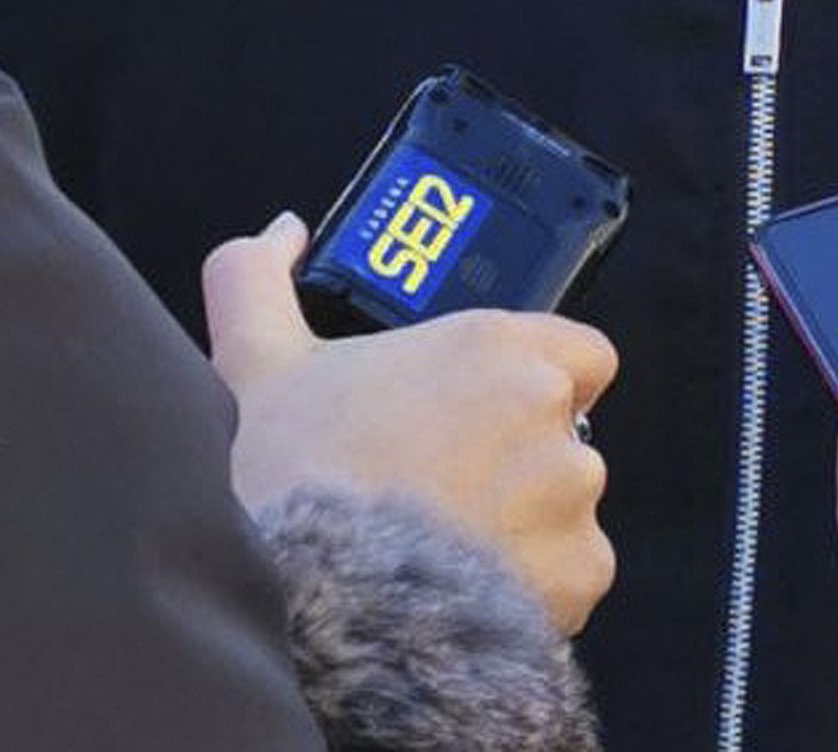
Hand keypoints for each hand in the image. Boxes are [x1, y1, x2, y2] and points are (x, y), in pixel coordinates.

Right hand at [203, 214, 618, 634]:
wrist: (302, 603)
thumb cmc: (288, 477)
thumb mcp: (257, 360)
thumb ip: (258, 276)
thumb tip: (284, 233)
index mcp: (495, 346)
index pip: (580, 353)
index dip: (539, 381)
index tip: (483, 412)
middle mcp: (547, 413)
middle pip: (565, 436)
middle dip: (516, 462)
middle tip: (441, 489)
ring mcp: (569, 497)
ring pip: (567, 510)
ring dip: (526, 529)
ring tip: (444, 552)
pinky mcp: (576, 576)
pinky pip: (573, 581)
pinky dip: (535, 594)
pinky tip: (464, 597)